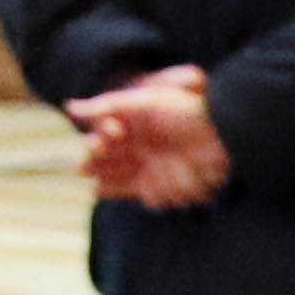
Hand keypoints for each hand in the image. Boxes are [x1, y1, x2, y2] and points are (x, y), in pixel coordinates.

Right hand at [69, 66, 232, 209]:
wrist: (224, 133)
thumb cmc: (185, 111)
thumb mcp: (145, 100)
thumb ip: (106, 104)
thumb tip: (69, 106)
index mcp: (131, 128)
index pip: (101, 138)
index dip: (93, 142)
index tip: (100, 142)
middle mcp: (137, 149)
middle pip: (103, 161)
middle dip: (89, 164)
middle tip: (79, 166)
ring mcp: (148, 169)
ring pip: (115, 179)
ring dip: (102, 180)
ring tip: (90, 182)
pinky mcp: (161, 187)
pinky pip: (141, 194)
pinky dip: (129, 191)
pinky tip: (113, 187)